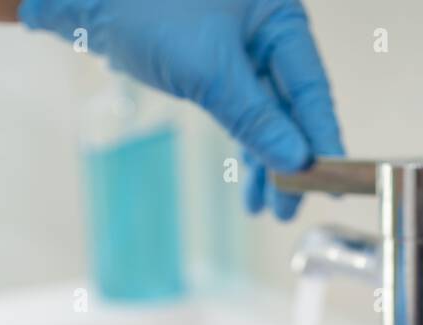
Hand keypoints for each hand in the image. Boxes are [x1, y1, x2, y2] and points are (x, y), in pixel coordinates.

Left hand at [20, 0, 343, 219]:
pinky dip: (245, 147)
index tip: (334, 182)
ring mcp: (241, 50)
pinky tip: (249, 182)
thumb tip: (295, 159)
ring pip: (266, 116)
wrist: (88, 0)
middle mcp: (266, 31)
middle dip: (291, 160)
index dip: (323, 138)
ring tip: (269, 206)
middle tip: (292, 206)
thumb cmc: (146, 8)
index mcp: (278, 17)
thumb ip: (255, 118)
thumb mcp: (208, 71)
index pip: (312, 88)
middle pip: (292, 107)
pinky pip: (242, 113)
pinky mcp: (214, 67)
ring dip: (267, 162)